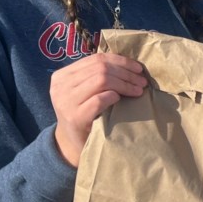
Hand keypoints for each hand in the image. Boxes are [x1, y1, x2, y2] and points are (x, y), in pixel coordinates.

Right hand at [50, 53, 147, 167]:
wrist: (73, 143)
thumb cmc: (85, 113)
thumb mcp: (86, 90)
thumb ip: (97, 75)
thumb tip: (130, 64)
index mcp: (62, 75)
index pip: (96, 59)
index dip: (121, 61)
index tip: (138, 68)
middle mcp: (60, 86)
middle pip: (101, 68)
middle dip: (126, 73)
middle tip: (142, 82)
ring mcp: (66, 102)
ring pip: (101, 80)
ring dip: (125, 84)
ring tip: (138, 90)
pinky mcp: (75, 117)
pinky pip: (99, 99)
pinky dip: (114, 96)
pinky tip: (121, 100)